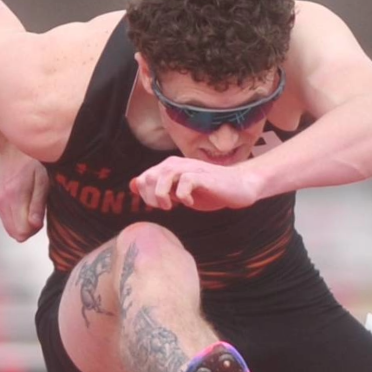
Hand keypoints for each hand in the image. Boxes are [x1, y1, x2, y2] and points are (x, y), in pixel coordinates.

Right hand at [0, 152, 47, 241]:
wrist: (14, 146)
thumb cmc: (34, 161)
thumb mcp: (43, 180)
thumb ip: (38, 204)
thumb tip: (34, 225)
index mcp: (14, 197)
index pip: (22, 232)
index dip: (35, 229)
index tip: (41, 216)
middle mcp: (1, 201)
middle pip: (15, 233)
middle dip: (29, 228)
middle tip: (38, 212)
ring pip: (10, 228)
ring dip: (23, 223)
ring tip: (32, 205)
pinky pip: (6, 218)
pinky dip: (16, 216)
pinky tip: (24, 202)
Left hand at [131, 157, 263, 211]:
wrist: (237, 187)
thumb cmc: (209, 190)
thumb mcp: (179, 193)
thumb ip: (158, 189)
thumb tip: (133, 184)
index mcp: (169, 168)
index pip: (143, 178)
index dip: (144, 195)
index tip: (158, 206)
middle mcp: (178, 165)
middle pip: (149, 176)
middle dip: (151, 196)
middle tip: (164, 207)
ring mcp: (191, 169)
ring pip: (165, 175)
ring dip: (163, 194)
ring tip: (171, 205)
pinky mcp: (203, 176)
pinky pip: (186, 181)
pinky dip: (183, 194)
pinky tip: (189, 202)